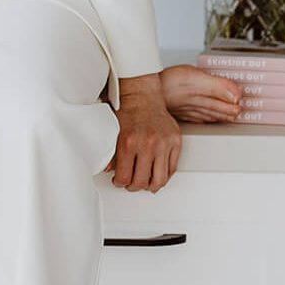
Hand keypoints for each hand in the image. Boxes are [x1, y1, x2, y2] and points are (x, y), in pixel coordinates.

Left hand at [107, 76, 181, 192]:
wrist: (142, 97)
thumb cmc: (127, 113)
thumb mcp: (113, 133)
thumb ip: (111, 154)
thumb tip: (109, 171)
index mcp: (129, 142)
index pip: (124, 177)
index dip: (120, 183)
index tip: (119, 181)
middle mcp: (147, 144)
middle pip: (142, 182)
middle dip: (134, 187)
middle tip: (131, 184)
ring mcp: (163, 143)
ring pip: (160, 179)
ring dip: (151, 186)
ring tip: (145, 182)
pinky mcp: (176, 142)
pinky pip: (172, 169)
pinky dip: (164, 176)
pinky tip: (156, 174)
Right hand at [160, 64, 242, 122]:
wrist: (144, 90)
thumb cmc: (167, 82)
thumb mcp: (196, 77)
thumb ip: (218, 86)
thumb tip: (236, 96)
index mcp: (202, 94)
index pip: (222, 98)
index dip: (233, 99)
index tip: (242, 100)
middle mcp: (195, 102)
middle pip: (215, 107)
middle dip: (228, 110)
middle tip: (239, 112)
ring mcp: (186, 107)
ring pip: (207, 112)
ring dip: (219, 115)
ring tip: (229, 116)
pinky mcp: (177, 109)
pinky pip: (195, 116)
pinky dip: (204, 118)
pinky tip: (206, 119)